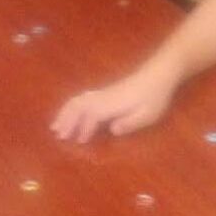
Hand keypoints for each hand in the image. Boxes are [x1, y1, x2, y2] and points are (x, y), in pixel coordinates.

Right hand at [52, 68, 174, 143]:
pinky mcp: (105, 92)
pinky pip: (82, 98)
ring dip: (65, 113)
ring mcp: (103, 93)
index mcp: (113, 104)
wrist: (160, 74)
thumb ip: (129, 123)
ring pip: (78, 101)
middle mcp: (103, 97)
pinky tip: (70, 113)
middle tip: (57, 135)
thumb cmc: (156, 97)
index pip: (92, 116)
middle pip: (79, 106)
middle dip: (66, 120)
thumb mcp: (148, 114)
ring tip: (56, 126)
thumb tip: (112, 130)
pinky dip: (72, 106)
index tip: (79, 142)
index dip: (84, 129)